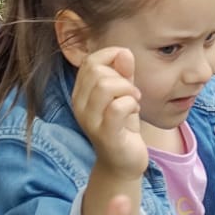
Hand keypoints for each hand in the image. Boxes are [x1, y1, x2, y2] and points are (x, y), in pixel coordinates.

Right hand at [71, 48, 147, 179]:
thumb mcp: (123, 93)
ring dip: (127, 90)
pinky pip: (117, 107)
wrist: (124, 163)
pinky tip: (134, 111)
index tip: (126, 70)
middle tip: (131, 92)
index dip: (111, 57)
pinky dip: (131, 104)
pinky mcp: (105, 135)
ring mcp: (90, 121)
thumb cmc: (122, 125)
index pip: (90, 61)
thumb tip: (124, 52)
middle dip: (121, 77)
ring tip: (134, 100)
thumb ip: (123, 72)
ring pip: (105, 86)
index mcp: (81, 92)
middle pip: (96, 71)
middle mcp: (79, 105)